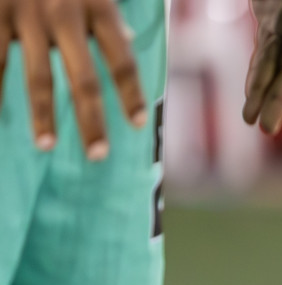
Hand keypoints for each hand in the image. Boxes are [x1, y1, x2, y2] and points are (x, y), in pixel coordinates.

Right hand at [0, 0, 146, 156]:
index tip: (138, 124)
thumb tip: (126, 34)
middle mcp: (63, 13)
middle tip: (98, 154)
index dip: (132, 94)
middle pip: (84, 80)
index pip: (121, 59)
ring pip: (37, 77)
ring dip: (43, 115)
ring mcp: (25, 14)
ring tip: (46, 145)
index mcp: (97, 4)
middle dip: (91, 120)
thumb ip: (107, 8)